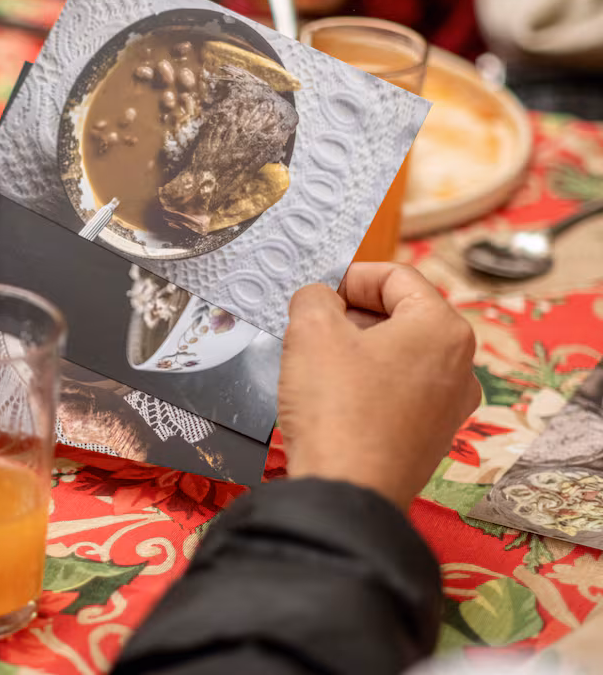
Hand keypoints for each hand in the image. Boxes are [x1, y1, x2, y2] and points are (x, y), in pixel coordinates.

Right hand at [279, 264, 481, 508]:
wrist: (347, 494)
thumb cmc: (336, 409)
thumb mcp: (311, 332)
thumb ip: (314, 297)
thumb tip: (319, 298)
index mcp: (443, 328)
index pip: (395, 276)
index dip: (348, 276)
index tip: (316, 292)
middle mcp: (460, 365)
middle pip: (401, 315)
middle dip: (352, 313)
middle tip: (309, 325)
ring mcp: (449, 406)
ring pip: (399, 355)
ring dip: (357, 349)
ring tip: (316, 362)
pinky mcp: (430, 438)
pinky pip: (399, 392)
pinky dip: (367, 383)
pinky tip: (332, 398)